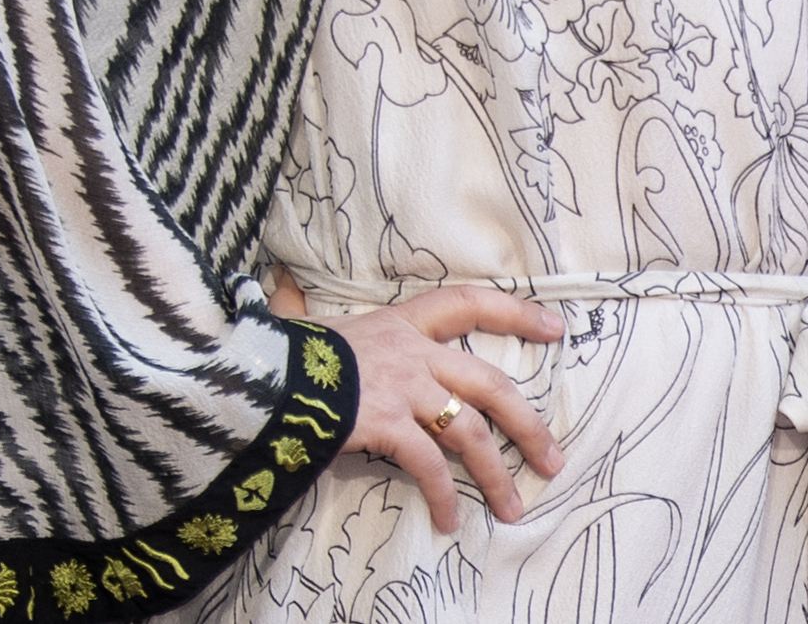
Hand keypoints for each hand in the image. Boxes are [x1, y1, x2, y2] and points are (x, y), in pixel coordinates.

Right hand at [269, 269, 563, 530]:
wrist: (253, 374)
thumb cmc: (279, 351)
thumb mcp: (306, 324)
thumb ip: (304, 310)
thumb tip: (282, 287)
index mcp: (402, 322)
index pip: (469, 303)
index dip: (515, 314)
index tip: (555, 328)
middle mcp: (413, 352)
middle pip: (491, 384)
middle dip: (528, 425)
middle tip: (553, 459)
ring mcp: (404, 387)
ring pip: (469, 431)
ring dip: (495, 474)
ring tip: (513, 506)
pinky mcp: (387, 423)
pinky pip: (428, 464)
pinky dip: (443, 495)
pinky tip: (449, 520)